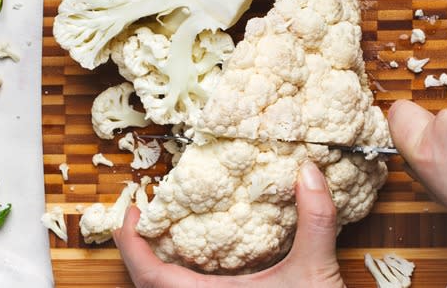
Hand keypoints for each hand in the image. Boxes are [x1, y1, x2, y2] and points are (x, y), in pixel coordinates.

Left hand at [113, 162, 344, 287]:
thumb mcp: (316, 273)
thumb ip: (314, 221)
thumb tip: (309, 172)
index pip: (151, 277)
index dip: (132, 246)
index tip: (130, 215)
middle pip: (149, 287)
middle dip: (138, 254)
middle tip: (142, 220)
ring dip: (158, 270)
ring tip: (162, 238)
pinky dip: (179, 281)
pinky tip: (198, 265)